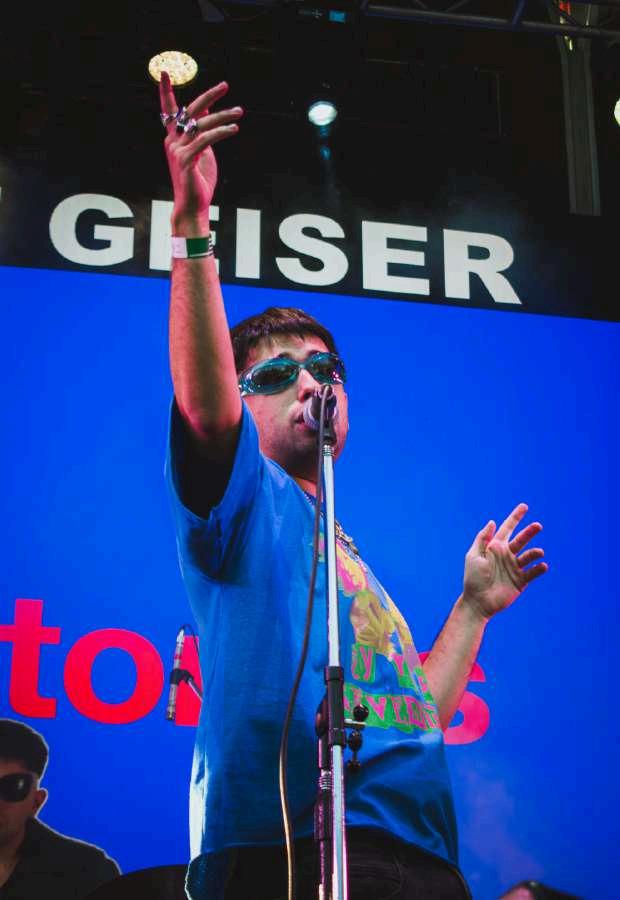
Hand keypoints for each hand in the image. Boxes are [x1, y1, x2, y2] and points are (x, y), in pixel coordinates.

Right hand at [159, 72, 242, 228]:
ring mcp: (177, 150)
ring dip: (223, 116)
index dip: (166, 92)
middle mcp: (172, 141)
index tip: (164, 72)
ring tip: (239, 112)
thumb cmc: (198, 181)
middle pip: (189, 111)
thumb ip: (202, 132)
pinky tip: (234, 129)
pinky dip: (221, 132)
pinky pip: (205, 139)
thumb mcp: (202, 152)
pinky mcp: (186, 160)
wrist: (192, 206)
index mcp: (173, 138)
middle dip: (208, 96)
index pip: (168, 111)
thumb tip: (208, 112)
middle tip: (225, 85)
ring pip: (201, 124)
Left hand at [462, 503, 547, 619]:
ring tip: (538, 553)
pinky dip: (539, 568)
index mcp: (495, 547)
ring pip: (529, 555)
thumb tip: (492, 521)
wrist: (478, 602)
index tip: (524, 506)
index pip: (507, 528)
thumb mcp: (474, 556)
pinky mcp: (521, 581)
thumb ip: (483, 539)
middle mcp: (507, 555)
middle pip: (522, 539)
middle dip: (530, 532)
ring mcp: (515, 567)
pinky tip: (542, 566)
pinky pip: (533, 572)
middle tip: (537, 526)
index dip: (515, 517)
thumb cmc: (473, 578)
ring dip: (535, 552)